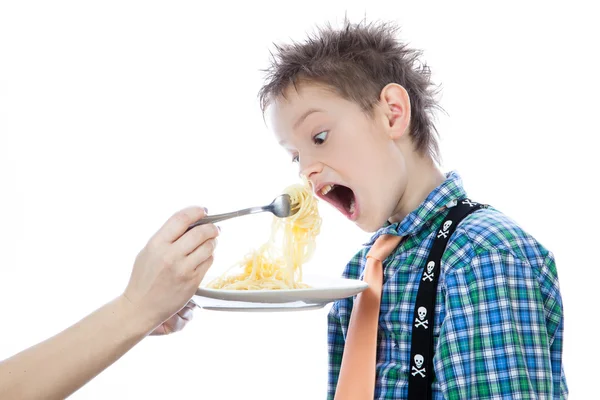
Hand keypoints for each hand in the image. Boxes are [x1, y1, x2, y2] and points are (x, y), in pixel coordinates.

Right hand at [123, 207, 218, 331]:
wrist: (141, 307)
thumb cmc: (144, 277)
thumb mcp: (148, 251)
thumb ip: (167, 237)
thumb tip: (191, 222)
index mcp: (157, 244)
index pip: (181, 219)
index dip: (196, 211)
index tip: (204, 211)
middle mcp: (170, 256)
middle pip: (200, 232)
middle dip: (211, 227)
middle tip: (214, 228)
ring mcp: (183, 269)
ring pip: (208, 246)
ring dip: (213, 241)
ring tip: (210, 241)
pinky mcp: (192, 282)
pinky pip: (209, 262)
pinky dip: (209, 256)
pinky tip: (204, 257)